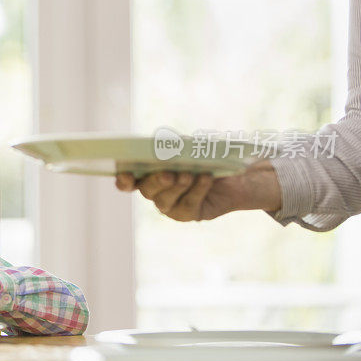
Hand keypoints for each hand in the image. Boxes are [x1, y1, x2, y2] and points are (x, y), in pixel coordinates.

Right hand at [115, 160, 280, 220]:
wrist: (237, 172)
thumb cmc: (206, 155)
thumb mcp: (188, 146)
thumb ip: (173, 146)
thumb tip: (165, 146)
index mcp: (148, 174)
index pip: (128, 182)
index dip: (123, 180)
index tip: (125, 173)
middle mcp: (156, 193)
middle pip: (146, 191)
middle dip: (155, 181)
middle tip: (167, 173)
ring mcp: (172, 206)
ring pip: (165, 201)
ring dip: (176, 187)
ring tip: (188, 174)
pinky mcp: (190, 214)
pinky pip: (189, 205)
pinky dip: (197, 190)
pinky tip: (205, 178)